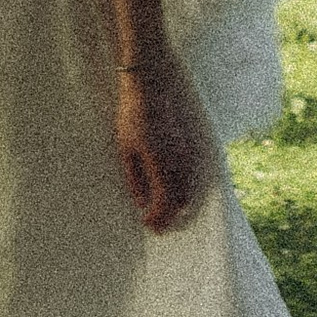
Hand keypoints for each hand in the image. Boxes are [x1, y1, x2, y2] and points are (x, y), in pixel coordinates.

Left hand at [115, 59, 205, 234]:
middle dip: (169, 218)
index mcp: (160, 164)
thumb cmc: (132, 118)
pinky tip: (173, 196)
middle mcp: (177, 162)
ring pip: (188, 191)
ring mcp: (186, 155)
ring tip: (164, 216)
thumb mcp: (126, 150)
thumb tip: (141, 204)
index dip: (158, 218)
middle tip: (158, 228)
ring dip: (176, 207)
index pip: (164, 202)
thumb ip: (135, 180)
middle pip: (179, 201)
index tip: (149, 227)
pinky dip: (182, 193)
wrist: (150, 88)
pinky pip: (190, 178)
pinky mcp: (188, 148)